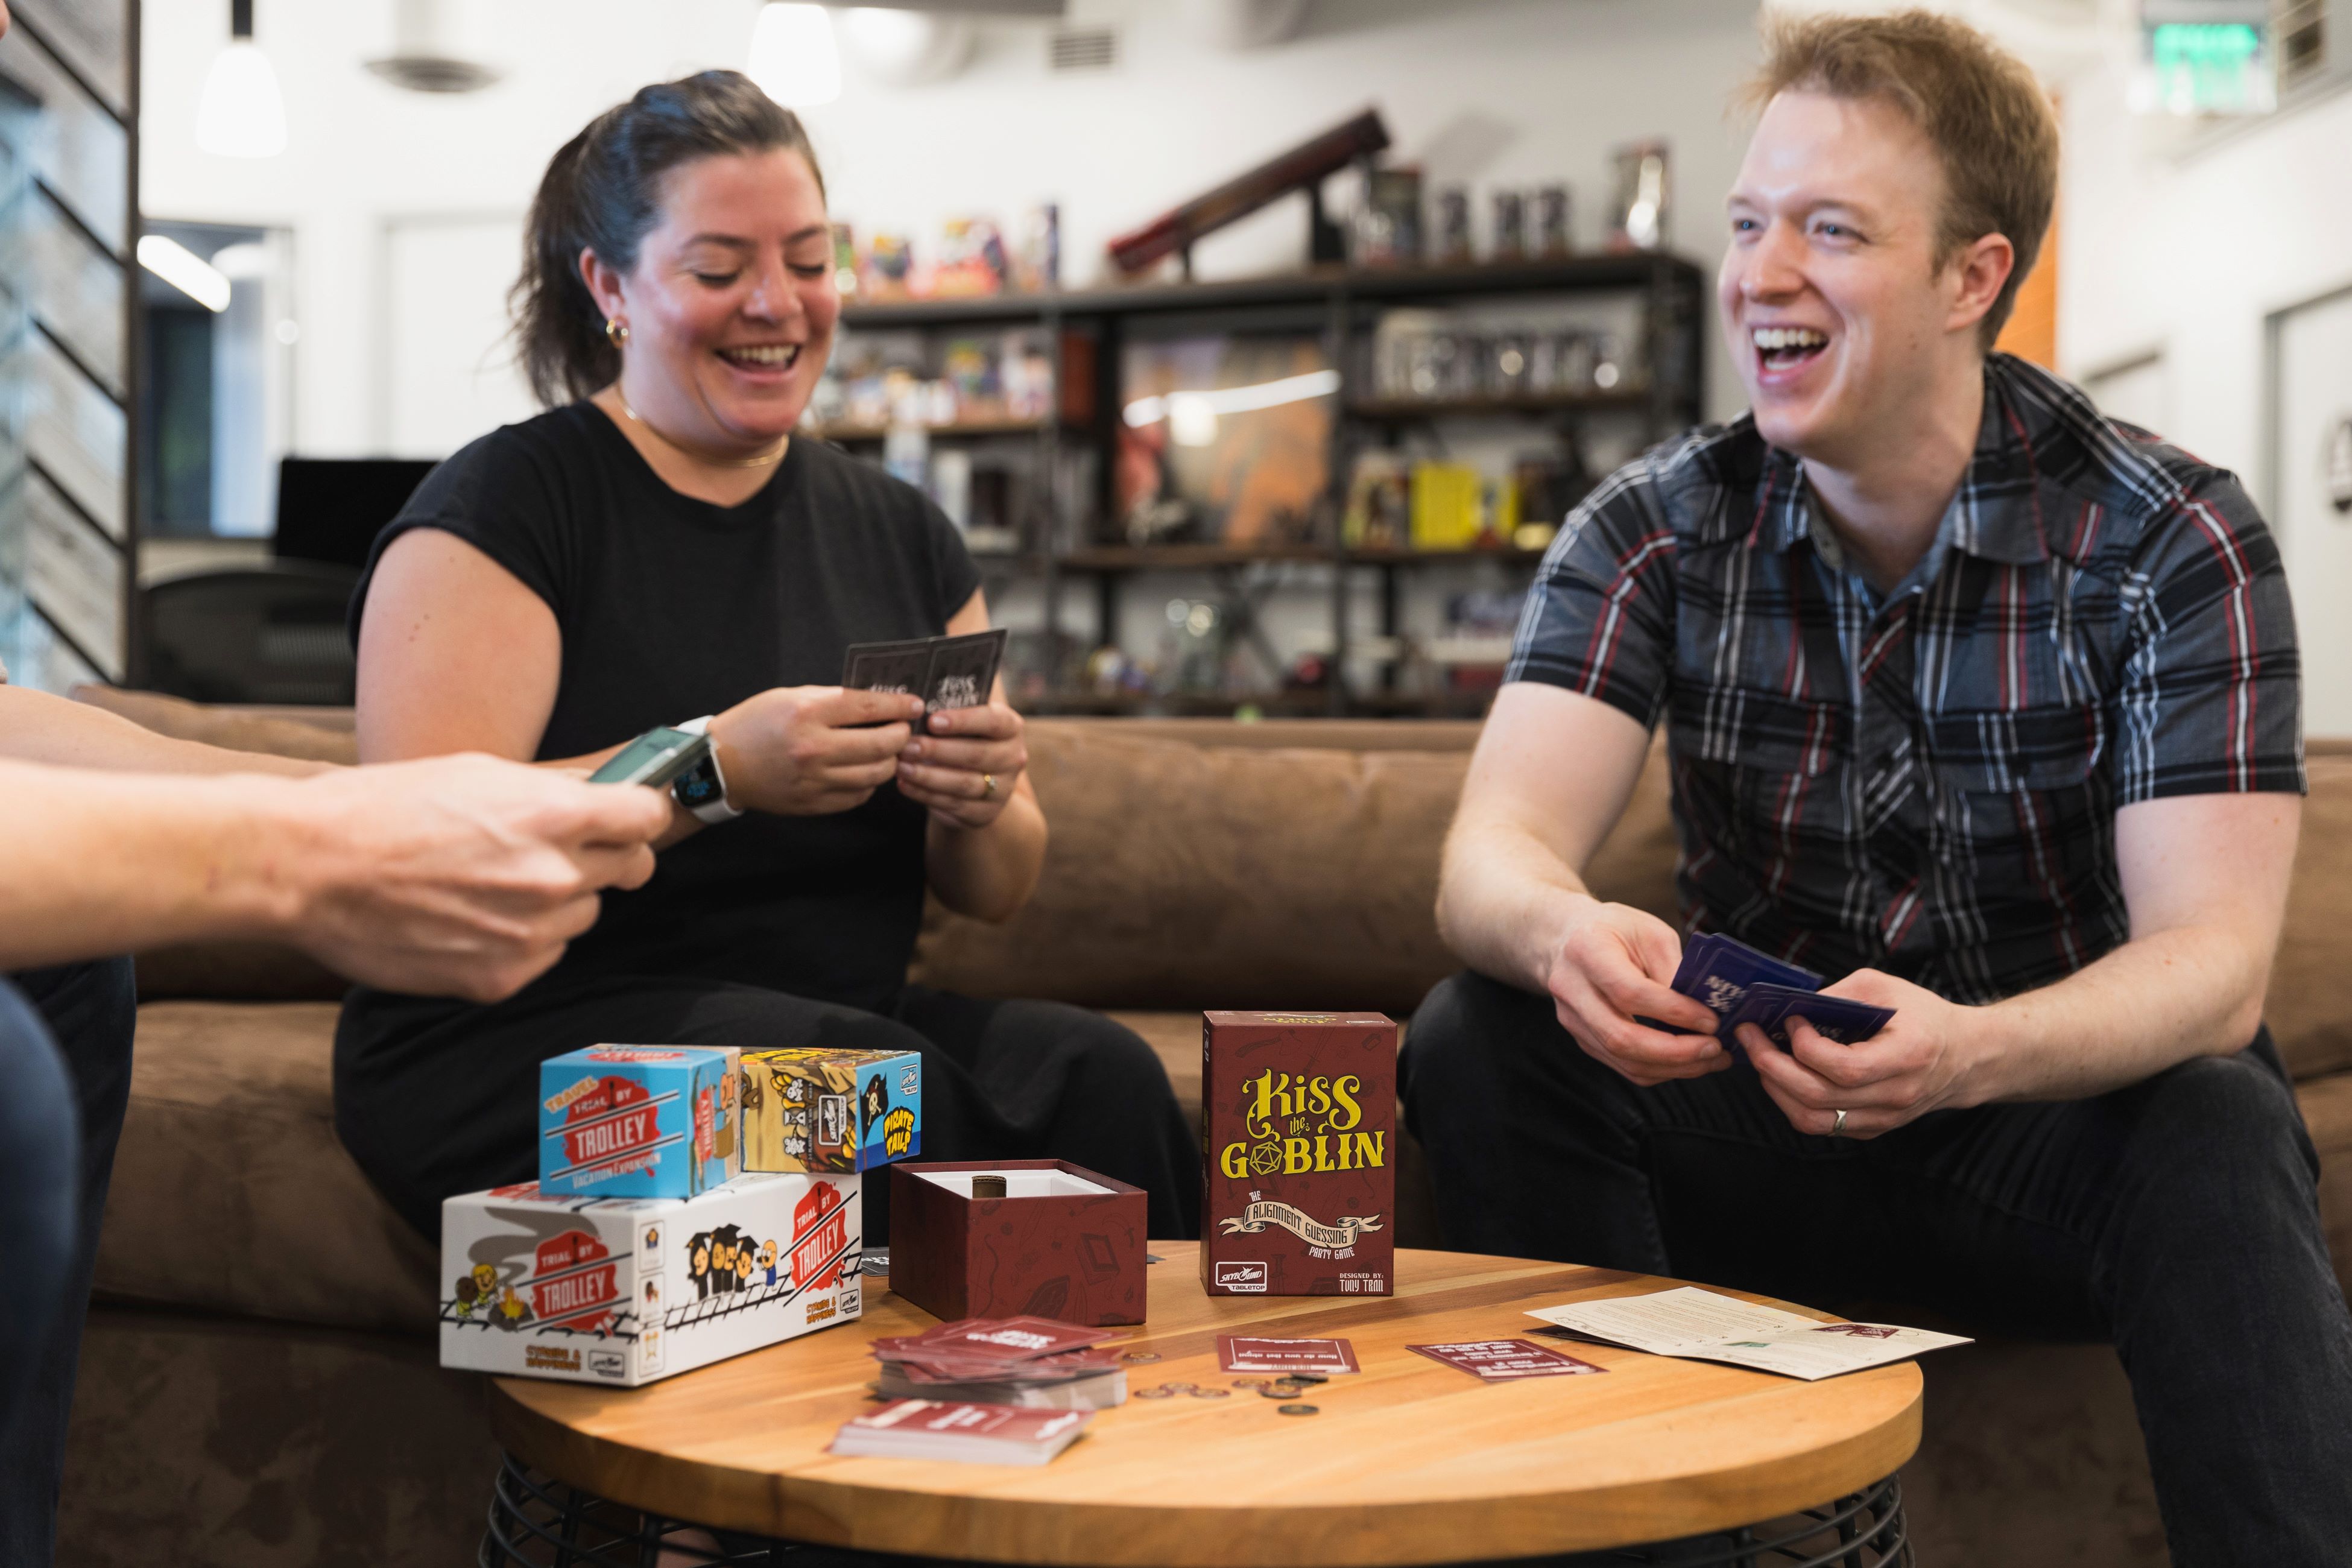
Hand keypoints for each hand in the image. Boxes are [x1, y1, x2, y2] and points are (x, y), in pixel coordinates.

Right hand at [277, 754, 667, 1002]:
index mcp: (553, 816)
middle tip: (557, 850)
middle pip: (628, 868)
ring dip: (557, 902)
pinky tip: (471, 919)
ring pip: (583, 916)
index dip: (639, 815)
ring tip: (491, 884)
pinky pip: (543, 955)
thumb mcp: (476, 773)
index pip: (647, 818)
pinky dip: (521, 940)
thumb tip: (599, 793)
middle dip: (604, 856)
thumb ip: (549, 790)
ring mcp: (530, 933)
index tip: (627, 817)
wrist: (306, 867)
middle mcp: (553, 877)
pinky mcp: (501, 978)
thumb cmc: (382, 809)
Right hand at [707, 687, 922, 815]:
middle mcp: (814, 748)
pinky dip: (869, 783)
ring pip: (875, 774)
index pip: (868, 707)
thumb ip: (833, 699)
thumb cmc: (756, 723)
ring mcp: (814, 780)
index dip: (899, 705)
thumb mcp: (790, 696)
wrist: (720, 765)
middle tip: (904, 730)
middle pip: (881, 744)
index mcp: (807, 713)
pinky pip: (858, 795)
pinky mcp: (813, 803)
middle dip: (902, 735)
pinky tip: (865, 771)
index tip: (914, 705)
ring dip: (890, 761)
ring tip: (888, 751)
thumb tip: (877, 703)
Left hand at [894, 700, 1026, 830]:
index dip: (963, 721)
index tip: (932, 720)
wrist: (979, 780)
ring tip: (901, 766)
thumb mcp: (966, 720)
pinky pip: (952, 804)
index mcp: (1011, 727)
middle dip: (938, 750)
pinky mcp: (985, 813)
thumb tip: (916, 698)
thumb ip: (951, 706)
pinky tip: (904, 783)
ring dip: (928, 775)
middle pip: (977, 755)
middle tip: (907, 745)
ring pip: (963, 783)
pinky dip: (925, 794)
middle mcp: (1013, 758)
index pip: (993, 721)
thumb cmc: (965, 737)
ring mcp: (1002, 789)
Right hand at [1542, 899, 1726, 1085]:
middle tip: (1714, 1049)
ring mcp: (1572, 1019)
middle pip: (1621, 1037)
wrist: (1565, 938)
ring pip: (1623, 1059)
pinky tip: (1687, 1060)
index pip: (1629, 993)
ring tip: (1710, 1059)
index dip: (1673, 1011)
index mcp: (1587, 950)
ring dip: (1672, 1066)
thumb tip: (1703, 1010)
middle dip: (1675, 1051)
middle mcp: (1571, 988)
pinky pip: (1622, 1065)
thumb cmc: (1613, 930)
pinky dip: (1659, 1069)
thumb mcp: (1649, 932)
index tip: (1711, 1020)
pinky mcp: (1581, 1038)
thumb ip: (1673, 969)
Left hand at [1739, 969, 1979, 1137]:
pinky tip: (1782, 1074)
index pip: (1844, 1068)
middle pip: (1818, 1098)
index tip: (1790, 1020)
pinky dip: (1792, 1101)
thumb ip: (1837, 996)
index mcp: (1907, 1057)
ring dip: (1775, 1088)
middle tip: (1750, 1037)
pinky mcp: (1871, 1128)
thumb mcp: (1884, 988)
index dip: (1806, 1047)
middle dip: (1772, 1066)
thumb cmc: (1924, 1016)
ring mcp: (1883, 1118)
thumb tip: (1788, 1007)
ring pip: (1812, 1120)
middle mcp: (1896, 1095)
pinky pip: (1821, 1125)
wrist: (1966, 1057)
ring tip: (1760, 1057)